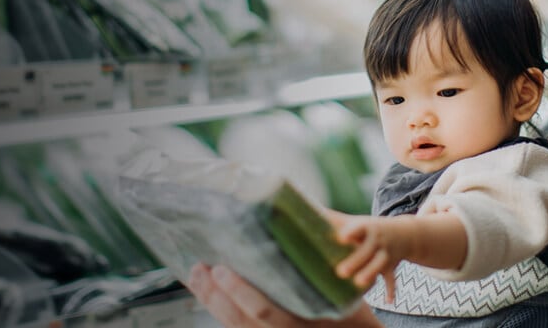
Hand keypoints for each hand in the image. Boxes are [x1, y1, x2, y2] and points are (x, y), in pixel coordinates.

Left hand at [188, 263, 381, 326]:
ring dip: (210, 300)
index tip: (221, 269)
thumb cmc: (350, 313)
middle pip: (238, 319)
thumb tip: (303, 229)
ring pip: (232, 324)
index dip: (238, 291)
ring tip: (197, 276)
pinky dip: (219, 308)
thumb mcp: (341, 293)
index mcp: (300, 325)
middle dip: (214, 294)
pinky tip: (208, 293)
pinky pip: (235, 326)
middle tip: (200, 267)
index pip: (263, 310)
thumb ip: (319, 272)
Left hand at [331, 215, 404, 302]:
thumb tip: (305, 209)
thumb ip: (332, 218)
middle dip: (356, 261)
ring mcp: (386, 254)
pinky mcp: (391, 266)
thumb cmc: (369, 228)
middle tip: (340, 272)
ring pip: (380, 263)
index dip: (352, 232)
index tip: (341, 238)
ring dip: (371, 272)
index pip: (360, 229)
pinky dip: (391, 289)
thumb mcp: (355, 222)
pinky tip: (388, 300)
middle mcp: (378, 241)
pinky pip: (392, 278)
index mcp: (367, 228)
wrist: (404, 232)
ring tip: (359, 283)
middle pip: (368, 250)